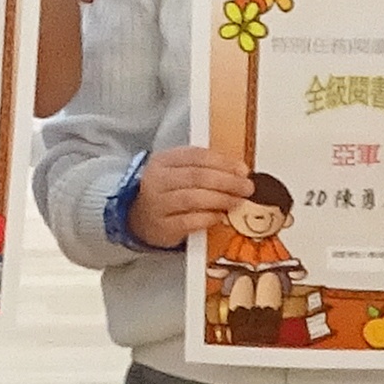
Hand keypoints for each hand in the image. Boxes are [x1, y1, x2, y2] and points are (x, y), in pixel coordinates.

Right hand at [122, 144, 251, 251]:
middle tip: (247, 187)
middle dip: (227, 181)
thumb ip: (203, 168)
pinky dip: (207, 218)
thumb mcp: (176, 171)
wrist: (137, 216)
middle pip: (197, 177)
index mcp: (163, 160)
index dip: (223, 162)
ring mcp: (157, 205)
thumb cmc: (165, 191)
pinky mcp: (161, 227)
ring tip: (237, 201)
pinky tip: (219, 216)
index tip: (242, 169)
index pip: (196, 156)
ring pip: (193, 198)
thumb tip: (238, 172)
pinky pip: (188, 221)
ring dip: (220, 199)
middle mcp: (157, 180)